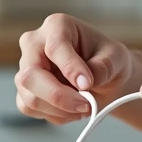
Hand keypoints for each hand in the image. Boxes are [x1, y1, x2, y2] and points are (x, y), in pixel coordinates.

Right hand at [14, 13, 134, 124]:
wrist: (102, 78)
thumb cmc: (106, 60)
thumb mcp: (116, 58)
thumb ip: (103, 67)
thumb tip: (84, 84)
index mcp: (57, 26)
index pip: (55, 47)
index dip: (70, 68)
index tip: (87, 84)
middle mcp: (34, 44)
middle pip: (31, 75)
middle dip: (59, 96)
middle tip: (86, 105)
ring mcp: (25, 68)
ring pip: (30, 97)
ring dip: (60, 109)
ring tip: (85, 106)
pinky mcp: (24, 91)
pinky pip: (30, 109)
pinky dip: (55, 115)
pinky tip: (72, 110)